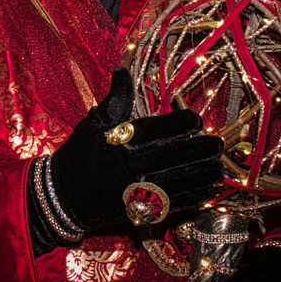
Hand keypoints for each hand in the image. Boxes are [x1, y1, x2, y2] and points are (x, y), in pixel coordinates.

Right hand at [28, 69, 223, 251]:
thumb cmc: (79, 154)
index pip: (154, 130)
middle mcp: (127, 167)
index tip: (196, 120)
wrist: (61, 195)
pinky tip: (208, 191)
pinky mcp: (136, 211)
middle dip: (197, 150)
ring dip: (200, 174)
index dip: (179, 124)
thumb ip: (114, 99)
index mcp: (118, 142)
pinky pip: (170, 205)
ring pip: (174, 182)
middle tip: (218, 143)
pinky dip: (191, 198)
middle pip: (169, 156)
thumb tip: (122, 70)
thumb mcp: (92, 123)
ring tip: (219, 167)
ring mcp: (133, 192)